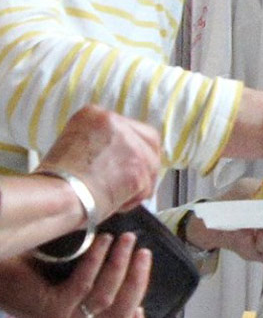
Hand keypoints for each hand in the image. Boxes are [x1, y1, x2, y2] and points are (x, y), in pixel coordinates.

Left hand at [0, 234, 151, 317]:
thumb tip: (137, 267)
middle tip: (143, 251)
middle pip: (122, 315)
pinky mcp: (51, 314)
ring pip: (107, 300)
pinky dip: (97, 260)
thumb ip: (101, 284)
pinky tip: (100, 240)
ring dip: (120, 264)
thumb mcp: (73, 280)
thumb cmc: (33, 267)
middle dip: (138, 280)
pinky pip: (85, 286)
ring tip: (124, 239)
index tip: (141, 308)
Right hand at [38, 105, 160, 219]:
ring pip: (151, 165)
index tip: (127, 163)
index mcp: (94, 114)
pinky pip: (146, 186)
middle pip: (150, 141)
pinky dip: (134, 199)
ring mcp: (129, 143)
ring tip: (117, 197)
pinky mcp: (138, 166)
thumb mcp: (74, 145)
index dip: (133, 148)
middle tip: (136, 181)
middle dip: (146, 164)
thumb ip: (101, 143)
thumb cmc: (57, 181)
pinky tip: (115, 203)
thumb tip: (119, 156)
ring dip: (139, 184)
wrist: (56, 197)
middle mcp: (114, 122)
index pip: (130, 127)